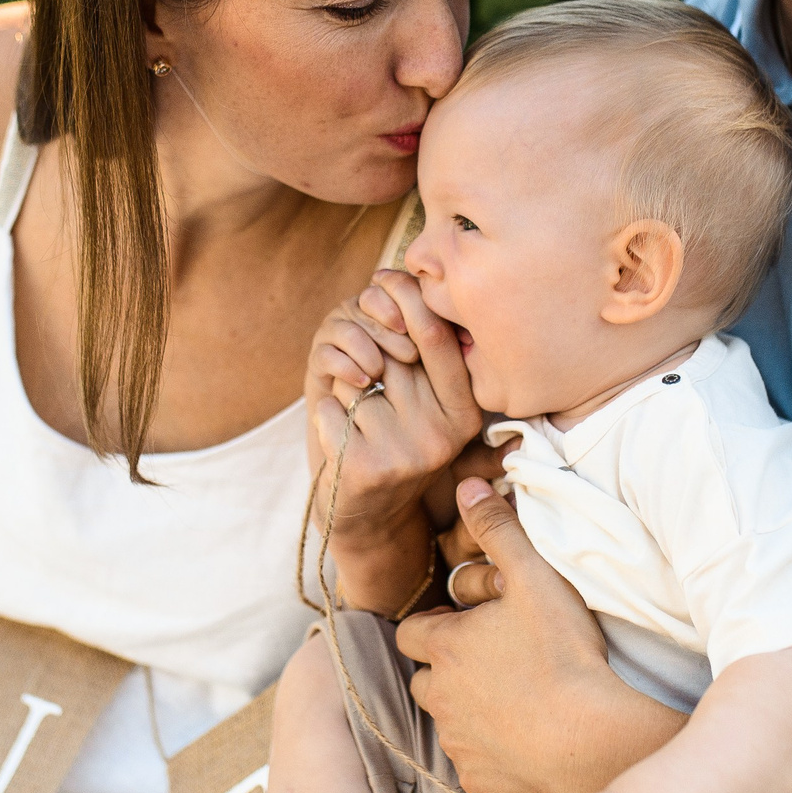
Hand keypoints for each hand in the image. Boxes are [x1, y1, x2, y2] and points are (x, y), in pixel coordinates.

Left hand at [304, 270, 484, 549]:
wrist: (369, 515)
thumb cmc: (395, 440)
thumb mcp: (426, 400)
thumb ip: (424, 349)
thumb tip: (394, 278)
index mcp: (465, 413)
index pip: (436, 338)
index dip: (407, 298)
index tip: (383, 277)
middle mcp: (442, 434)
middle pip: (390, 355)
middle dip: (372, 358)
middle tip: (374, 389)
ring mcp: (404, 452)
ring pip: (357, 378)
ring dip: (348, 390)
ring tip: (362, 422)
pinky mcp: (365, 466)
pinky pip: (329, 406)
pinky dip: (326, 414)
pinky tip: (341, 438)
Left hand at [398, 480, 674, 792]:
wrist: (593, 740)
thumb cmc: (563, 655)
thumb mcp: (534, 578)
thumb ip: (499, 529)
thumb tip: (466, 485)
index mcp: (441, 647)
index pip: (411, 631)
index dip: (436, 625)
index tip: (469, 624)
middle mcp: (438, 697)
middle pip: (424, 678)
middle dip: (448, 668)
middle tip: (494, 659)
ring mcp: (457, 743)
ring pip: (448, 721)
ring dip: (468, 709)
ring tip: (515, 697)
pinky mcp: (479, 780)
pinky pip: (474, 762)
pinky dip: (491, 750)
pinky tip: (527, 737)